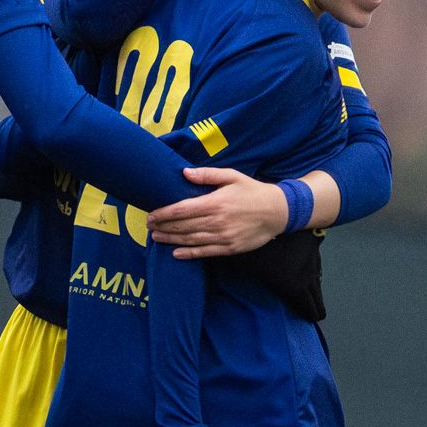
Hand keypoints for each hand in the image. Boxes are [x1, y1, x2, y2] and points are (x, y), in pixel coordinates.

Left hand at [148, 167, 287, 257]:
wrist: (277, 211)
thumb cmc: (252, 191)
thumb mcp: (232, 176)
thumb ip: (208, 174)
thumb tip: (185, 173)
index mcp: (216, 202)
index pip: (182, 209)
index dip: (164, 213)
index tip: (151, 214)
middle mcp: (217, 221)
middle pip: (183, 226)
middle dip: (164, 226)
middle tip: (149, 225)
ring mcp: (223, 237)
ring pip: (191, 240)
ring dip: (171, 239)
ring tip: (157, 237)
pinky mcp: (230, 248)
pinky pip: (205, 252)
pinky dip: (189, 254)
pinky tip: (176, 253)